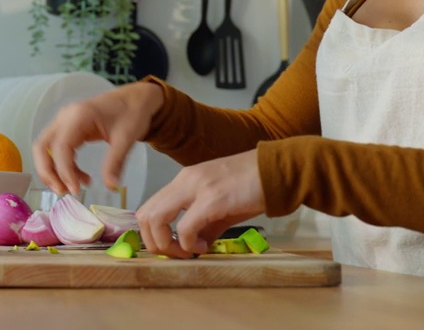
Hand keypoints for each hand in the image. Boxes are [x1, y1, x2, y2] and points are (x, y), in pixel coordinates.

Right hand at [33, 81, 163, 195]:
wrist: (135, 99)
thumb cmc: (131, 113)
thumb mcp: (126, 138)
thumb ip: (116, 162)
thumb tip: (111, 187)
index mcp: (79, 116)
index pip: (61, 146)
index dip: (64, 171)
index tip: (75, 190)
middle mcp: (65, 117)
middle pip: (42, 147)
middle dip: (48, 172)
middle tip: (63, 192)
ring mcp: (64, 122)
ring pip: (45, 149)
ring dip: (53, 171)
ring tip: (74, 188)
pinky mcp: (68, 129)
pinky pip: (57, 150)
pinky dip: (64, 166)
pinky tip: (82, 178)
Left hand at [136, 149, 265, 257]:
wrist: (278, 170)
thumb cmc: (252, 185)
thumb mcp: (221, 205)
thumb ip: (203, 224)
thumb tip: (194, 246)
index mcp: (184, 180)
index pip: (149, 208)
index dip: (153, 234)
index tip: (174, 248)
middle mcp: (184, 180)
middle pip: (144, 215)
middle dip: (154, 242)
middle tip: (177, 254)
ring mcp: (196, 187)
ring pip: (155, 219)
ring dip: (167, 244)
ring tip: (188, 251)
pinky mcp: (212, 199)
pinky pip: (185, 227)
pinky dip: (189, 244)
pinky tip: (205, 247)